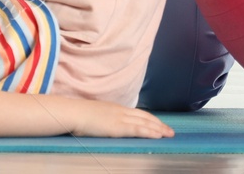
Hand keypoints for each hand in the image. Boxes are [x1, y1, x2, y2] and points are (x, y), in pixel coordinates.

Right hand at [60, 96, 174, 138]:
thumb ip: (103, 119)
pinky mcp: (118, 127)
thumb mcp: (95, 115)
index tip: (158, 123)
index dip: (149, 118)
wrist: (73, 113)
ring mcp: (120, 118)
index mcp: (115, 108)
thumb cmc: (79, 116)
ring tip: (169, 134)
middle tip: (170, 130)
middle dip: (158, 124)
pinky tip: (158, 135)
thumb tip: (105, 125)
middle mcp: (120, 111)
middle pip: (144, 116)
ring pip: (145, 122)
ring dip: (159, 128)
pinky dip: (150, 132)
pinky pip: (138, 129)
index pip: (137, 113)